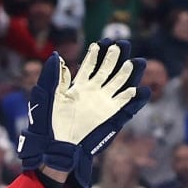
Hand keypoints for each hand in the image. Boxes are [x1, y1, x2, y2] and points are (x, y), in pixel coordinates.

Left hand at [17, 41, 150, 187]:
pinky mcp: (113, 118)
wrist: (55, 147)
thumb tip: (56, 56)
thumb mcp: (48, 97)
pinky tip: (140, 90)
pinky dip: (136, 99)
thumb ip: (53, 77)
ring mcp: (104, 104)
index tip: (104, 41)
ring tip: (137, 62)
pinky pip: (128, 107)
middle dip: (116, 57)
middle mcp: (94, 93)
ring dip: (130, 74)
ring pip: (121, 84)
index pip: (91, 64)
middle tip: (122, 44)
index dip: (98, 52)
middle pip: (109, 70)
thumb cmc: (48, 123)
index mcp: (79, 86)